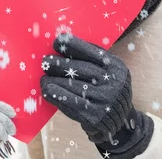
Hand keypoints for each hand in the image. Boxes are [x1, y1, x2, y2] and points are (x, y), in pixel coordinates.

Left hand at [40, 34, 152, 155]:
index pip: (93, 52)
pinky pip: (71, 103)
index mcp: (116, 68)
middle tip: (45, 61)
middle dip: (60, 64)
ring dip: (54, 81)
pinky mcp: (95, 116)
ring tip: (43, 78)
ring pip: (74, 86)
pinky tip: (47, 91)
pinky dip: (57, 95)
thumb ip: (93, 59)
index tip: (56, 41)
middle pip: (82, 69)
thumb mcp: (109, 72)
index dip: (73, 45)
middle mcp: (113, 83)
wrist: (118, 121)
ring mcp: (105, 101)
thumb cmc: (106, 89)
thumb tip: (64, 43)